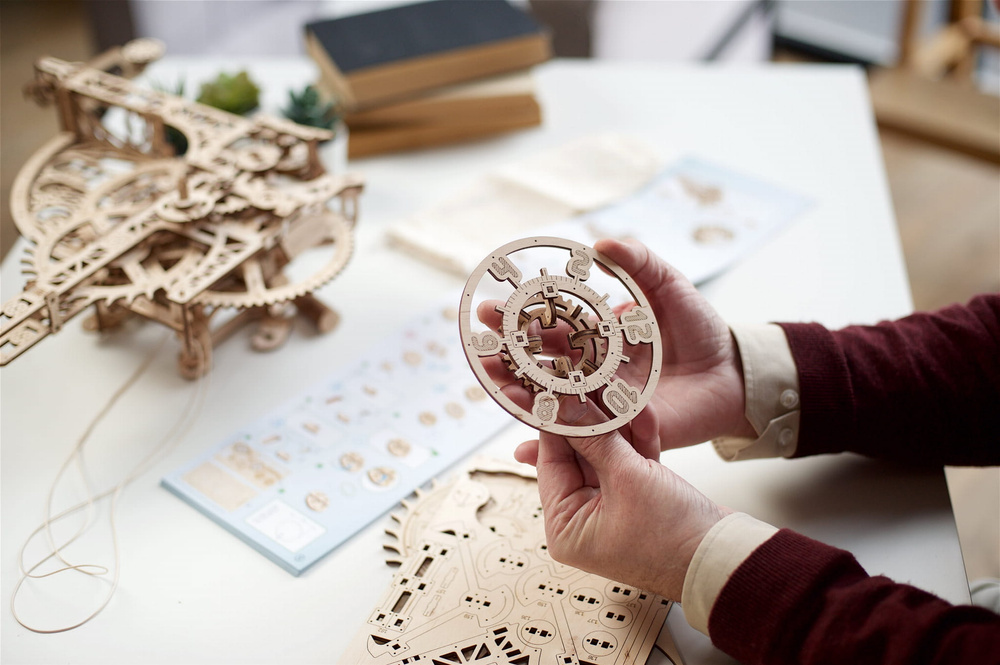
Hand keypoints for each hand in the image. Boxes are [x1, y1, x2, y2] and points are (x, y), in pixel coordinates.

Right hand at [487, 238, 753, 462]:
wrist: (733, 373)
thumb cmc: (700, 328)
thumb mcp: (669, 286)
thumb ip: (638, 263)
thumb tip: (600, 243)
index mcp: (596, 335)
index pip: (548, 326)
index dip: (517, 319)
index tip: (488, 310)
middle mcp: (591, 369)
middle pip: (539, 365)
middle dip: (506, 358)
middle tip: (478, 353)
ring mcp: (602, 401)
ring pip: (551, 400)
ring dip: (518, 397)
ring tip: (493, 390)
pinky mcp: (619, 431)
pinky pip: (581, 438)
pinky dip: (551, 446)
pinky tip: (523, 451)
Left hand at [516, 404, 730, 600]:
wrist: (725, 556)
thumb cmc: (672, 536)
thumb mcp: (626, 477)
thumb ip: (594, 437)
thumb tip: (565, 407)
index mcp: (566, 528)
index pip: (551, 463)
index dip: (555, 423)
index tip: (556, 389)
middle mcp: (584, 520)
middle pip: (578, 455)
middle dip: (590, 418)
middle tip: (587, 381)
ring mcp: (612, 508)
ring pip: (607, 453)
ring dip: (617, 423)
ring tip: (615, 386)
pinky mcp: (640, 498)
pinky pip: (630, 461)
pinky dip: (638, 438)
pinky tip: (642, 408)